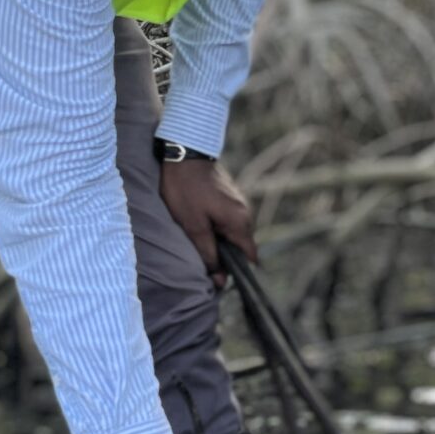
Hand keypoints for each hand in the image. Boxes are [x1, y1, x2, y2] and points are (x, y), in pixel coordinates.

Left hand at [159, 155, 255, 285]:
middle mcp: (246, 214)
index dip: (236, 271)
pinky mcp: (230, 198)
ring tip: (197, 238)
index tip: (218, 276)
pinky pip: (227, 221)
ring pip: (232, 234)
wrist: (185, 152)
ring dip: (217, 241)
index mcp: (240, 223)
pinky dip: (216, 228)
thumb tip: (220, 280)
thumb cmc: (186, 189)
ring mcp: (239, 204)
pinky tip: (199, 224)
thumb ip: (208, 254)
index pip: (249, 258)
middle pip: (240, 247)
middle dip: (224, 257)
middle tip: (200, 257)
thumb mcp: (193, 226)